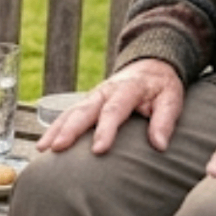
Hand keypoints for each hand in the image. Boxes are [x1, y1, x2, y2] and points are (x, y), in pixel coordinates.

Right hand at [36, 58, 184, 155]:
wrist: (150, 65)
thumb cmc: (161, 87)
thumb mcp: (171, 99)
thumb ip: (165, 120)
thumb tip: (159, 145)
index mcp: (127, 89)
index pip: (114, 110)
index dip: (105, 130)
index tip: (98, 150)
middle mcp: (105, 91)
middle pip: (84, 110)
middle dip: (70, 129)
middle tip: (58, 148)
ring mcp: (93, 96)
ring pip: (71, 112)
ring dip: (56, 129)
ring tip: (43, 148)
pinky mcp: (87, 102)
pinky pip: (67, 115)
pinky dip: (54, 128)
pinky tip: (44, 145)